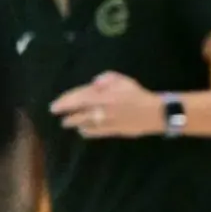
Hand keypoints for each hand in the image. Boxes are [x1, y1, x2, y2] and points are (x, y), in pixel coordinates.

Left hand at [49, 72, 163, 137]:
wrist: (155, 112)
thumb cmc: (138, 94)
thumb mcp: (123, 80)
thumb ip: (106, 79)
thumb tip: (94, 84)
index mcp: (103, 95)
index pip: (78, 98)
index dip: (65, 102)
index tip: (55, 105)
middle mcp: (101, 109)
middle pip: (78, 112)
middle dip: (65, 113)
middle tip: (56, 113)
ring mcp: (106, 121)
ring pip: (85, 123)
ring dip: (73, 123)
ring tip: (66, 123)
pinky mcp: (113, 131)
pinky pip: (96, 132)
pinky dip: (87, 132)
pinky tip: (82, 131)